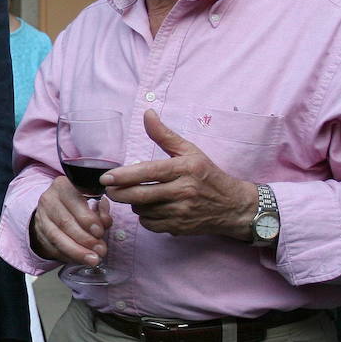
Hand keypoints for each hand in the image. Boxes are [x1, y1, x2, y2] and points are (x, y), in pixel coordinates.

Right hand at [29, 175, 112, 265]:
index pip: (74, 201)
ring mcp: (41, 217)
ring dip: (77, 251)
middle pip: (65, 222)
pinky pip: (53, 247)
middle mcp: (48, 200)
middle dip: (85, 239)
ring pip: (57, 237)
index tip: (100, 231)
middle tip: (100, 249)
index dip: (87, 218)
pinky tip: (81, 260)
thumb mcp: (92, 201)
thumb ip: (101, 211)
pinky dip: (69, 256)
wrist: (54, 210)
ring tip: (93, 259)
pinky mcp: (39, 233)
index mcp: (63, 186)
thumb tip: (105, 222)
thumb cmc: (78, 204)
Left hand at [102, 110, 255, 238]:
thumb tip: (147, 113)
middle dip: (119, 193)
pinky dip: (145, 216)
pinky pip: (150, 224)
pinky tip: (152, 208)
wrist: (233, 207)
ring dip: (134, 203)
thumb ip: (164, 135)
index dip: (124, 176)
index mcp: (185, 168)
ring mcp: (181, 212)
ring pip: (142, 210)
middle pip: (140, 195)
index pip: (149, 172)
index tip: (106, 178)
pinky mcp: (179, 228)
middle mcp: (184, 191)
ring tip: (140, 194)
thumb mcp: (190, 151)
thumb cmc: (207, 175)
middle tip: (110, 189)